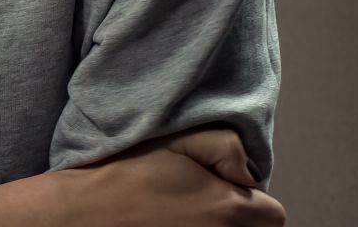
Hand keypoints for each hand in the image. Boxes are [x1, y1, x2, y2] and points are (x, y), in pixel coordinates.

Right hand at [0, 128, 284, 226]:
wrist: (83, 212)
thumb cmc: (125, 174)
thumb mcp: (178, 140)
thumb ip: (227, 147)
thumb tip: (246, 173)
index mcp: (228, 208)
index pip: (274, 215)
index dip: (252, 198)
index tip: (225, 189)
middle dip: (239, 217)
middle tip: (205, 203)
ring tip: (186, 215)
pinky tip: (172, 224)